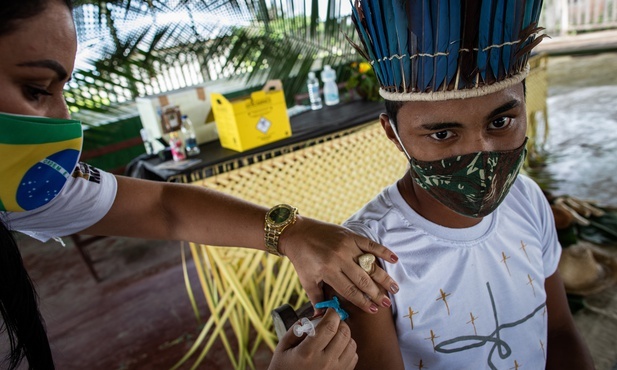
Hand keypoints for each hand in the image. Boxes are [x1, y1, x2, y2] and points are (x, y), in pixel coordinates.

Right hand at [268, 308, 357, 369]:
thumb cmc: (283, 367)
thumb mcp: (283, 346)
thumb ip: (297, 328)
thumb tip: (314, 316)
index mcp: (308, 352)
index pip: (329, 326)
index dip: (332, 313)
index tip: (330, 310)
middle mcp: (324, 362)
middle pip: (344, 333)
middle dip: (339, 322)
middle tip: (331, 321)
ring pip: (351, 344)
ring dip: (345, 335)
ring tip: (334, 335)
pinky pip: (353, 357)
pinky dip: (348, 348)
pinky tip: (337, 348)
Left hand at [280, 216, 398, 313]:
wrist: (297, 233)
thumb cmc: (302, 259)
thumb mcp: (306, 280)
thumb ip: (316, 299)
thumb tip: (322, 318)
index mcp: (328, 271)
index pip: (349, 290)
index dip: (362, 301)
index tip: (373, 310)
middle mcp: (339, 258)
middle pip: (363, 279)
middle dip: (376, 293)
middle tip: (387, 303)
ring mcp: (346, 246)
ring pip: (369, 264)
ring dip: (383, 277)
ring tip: (395, 288)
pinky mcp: (351, 235)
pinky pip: (370, 244)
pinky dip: (383, 251)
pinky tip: (394, 260)